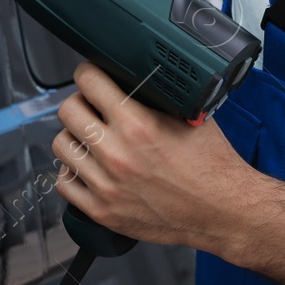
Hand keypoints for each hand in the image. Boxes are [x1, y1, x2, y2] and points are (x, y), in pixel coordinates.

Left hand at [52, 61, 255, 249]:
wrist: (223, 210)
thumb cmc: (211, 165)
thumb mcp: (187, 115)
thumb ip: (152, 96)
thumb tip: (127, 79)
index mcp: (137, 124)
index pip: (88, 81)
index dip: (88, 73)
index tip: (91, 77)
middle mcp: (116, 153)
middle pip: (68, 111)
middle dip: (79, 103)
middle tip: (91, 107)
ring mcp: (106, 184)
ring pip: (61, 145)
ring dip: (74, 137)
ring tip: (90, 139)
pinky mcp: (103, 211)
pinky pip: (64, 184)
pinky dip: (72, 173)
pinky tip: (89, 168)